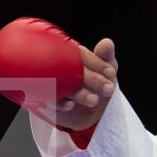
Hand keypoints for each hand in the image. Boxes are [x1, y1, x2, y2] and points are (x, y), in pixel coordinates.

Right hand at [0, 18, 117, 135]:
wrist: (87, 114)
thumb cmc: (96, 85)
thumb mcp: (105, 70)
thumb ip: (106, 57)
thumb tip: (107, 42)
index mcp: (71, 55)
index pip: (81, 55)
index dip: (97, 63)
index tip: (111, 73)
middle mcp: (59, 67)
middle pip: (72, 70)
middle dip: (92, 79)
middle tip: (108, 89)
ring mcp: (50, 83)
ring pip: (62, 86)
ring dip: (78, 93)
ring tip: (94, 100)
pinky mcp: (45, 99)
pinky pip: (49, 100)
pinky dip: (59, 103)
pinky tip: (70, 105)